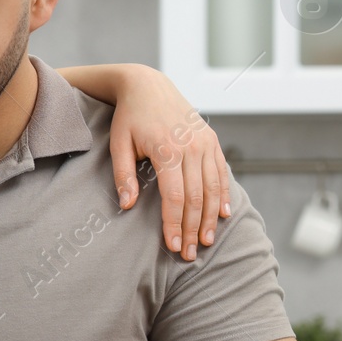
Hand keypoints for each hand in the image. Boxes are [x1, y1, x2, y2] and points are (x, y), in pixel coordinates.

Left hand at [108, 66, 230, 261]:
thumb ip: (123, 176)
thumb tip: (127, 206)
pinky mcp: (212, 140)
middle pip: (196, 197)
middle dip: (193, 229)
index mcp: (166, 149)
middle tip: (190, 255)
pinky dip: (223, 195)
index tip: (173, 246)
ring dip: (211, 218)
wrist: (148, 86)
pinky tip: (223, 215)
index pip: (175, 197)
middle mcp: (191, 147)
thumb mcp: (118, 144)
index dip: (174, 224)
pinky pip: (221, 173)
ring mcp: (205, 143)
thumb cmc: (129, 118)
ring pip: (213, 188)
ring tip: (207, 242)